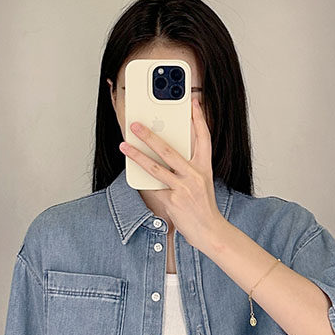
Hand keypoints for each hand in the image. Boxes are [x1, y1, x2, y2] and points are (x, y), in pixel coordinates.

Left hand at [118, 97, 227, 252]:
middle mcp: (195, 174)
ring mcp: (184, 188)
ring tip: (125, 146)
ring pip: (156, 167)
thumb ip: (187, 167)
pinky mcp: (173, 200)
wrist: (209, 231)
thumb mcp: (201, 182)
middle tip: (136, 125)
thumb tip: (164, 153)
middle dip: (150, 135)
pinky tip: (133, 172)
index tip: (193, 102)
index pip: (204, 137)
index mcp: (204, 167)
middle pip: (169, 149)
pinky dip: (143, 180)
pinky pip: (153, 187)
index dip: (199, 118)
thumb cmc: (202, 206)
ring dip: (137, 155)